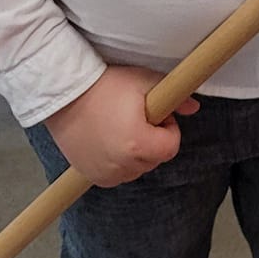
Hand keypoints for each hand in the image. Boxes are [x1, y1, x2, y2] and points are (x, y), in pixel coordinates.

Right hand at [45, 65, 199, 188]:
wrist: (64, 94)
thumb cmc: (104, 85)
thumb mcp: (143, 82)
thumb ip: (173, 96)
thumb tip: (194, 106)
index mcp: (138, 144)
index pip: (171, 148)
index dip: (169, 130)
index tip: (157, 115)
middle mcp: (121, 165)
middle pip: (154, 159)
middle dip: (153, 140)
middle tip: (137, 117)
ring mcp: (105, 173)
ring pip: (136, 168)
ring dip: (136, 153)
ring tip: (120, 126)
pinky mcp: (91, 175)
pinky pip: (117, 174)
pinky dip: (118, 162)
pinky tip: (108, 139)